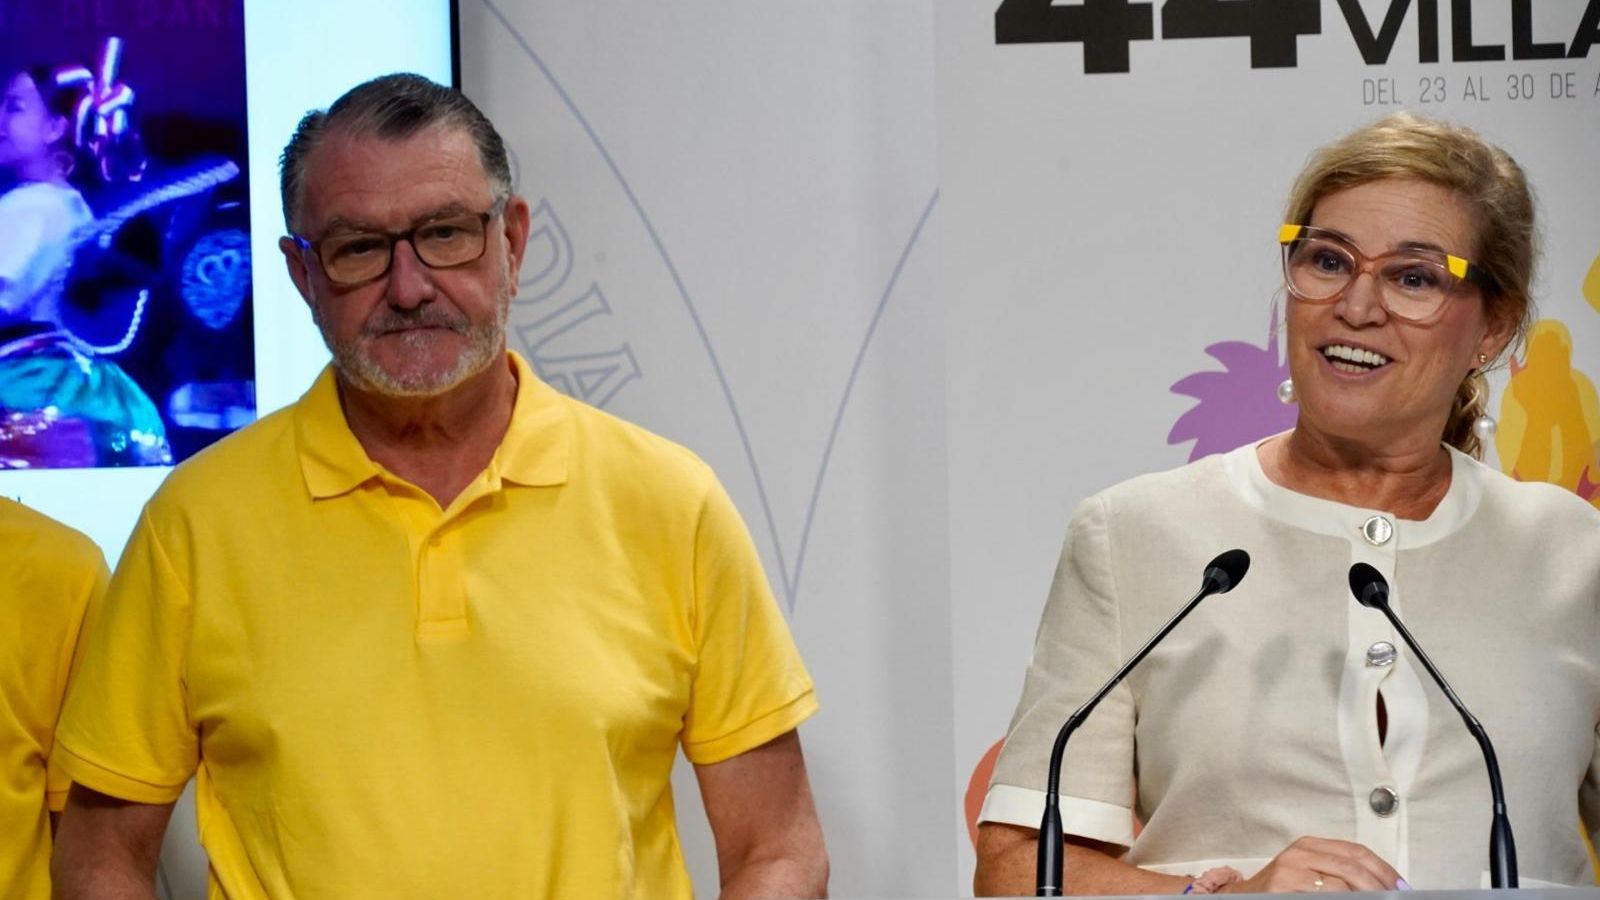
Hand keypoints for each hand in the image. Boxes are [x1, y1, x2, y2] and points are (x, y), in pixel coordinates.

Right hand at [1221, 836, 1404, 892]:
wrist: (1241, 898)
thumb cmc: (1280, 890)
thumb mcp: (1308, 872)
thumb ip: (1338, 872)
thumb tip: (1380, 884)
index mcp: (1310, 845)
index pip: (1357, 852)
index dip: (1383, 869)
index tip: (1401, 886)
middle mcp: (1300, 853)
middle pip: (1353, 866)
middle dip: (1380, 886)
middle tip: (1396, 897)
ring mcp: (1290, 870)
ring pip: (1342, 884)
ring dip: (1367, 896)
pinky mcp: (1283, 887)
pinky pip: (1325, 895)